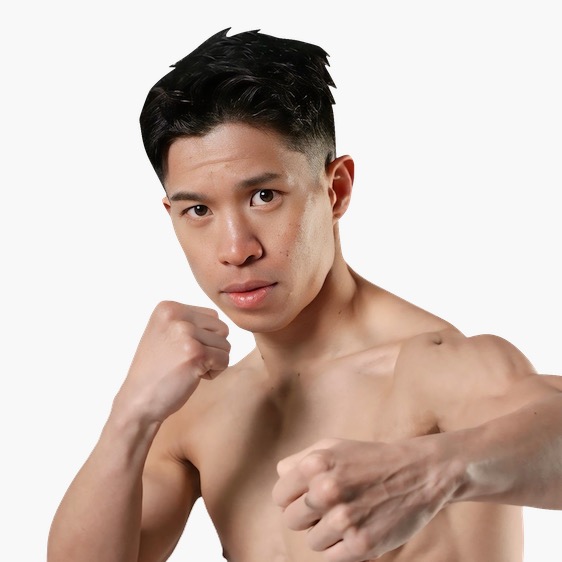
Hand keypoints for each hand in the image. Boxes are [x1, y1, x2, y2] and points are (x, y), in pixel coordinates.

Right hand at [114, 300, 229, 422]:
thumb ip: (189, 322)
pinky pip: (224, 360)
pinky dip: (214, 372)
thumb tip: (223, 323)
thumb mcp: (165, 333)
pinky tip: (192, 377)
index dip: (204, 338)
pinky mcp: (196, 353)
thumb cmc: (156, 371)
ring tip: (188, 368)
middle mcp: (175, 315)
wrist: (138, 401)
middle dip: (211, 348)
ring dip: (212, 361)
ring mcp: (185, 333)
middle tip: (186, 361)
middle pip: (221, 328)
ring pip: (225, 345)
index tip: (181, 351)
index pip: (212, 316)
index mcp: (167, 308)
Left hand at [272, 437, 461, 560]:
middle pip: (292, 520)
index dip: (292, 499)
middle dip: (307, 517)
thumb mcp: (333, 447)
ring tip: (347, 517)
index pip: (280, 497)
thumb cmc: (369, 459)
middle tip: (330, 508)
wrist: (418, 473)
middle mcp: (326, 490)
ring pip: (311, 541)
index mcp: (315, 464)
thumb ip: (301, 460)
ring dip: (325, 534)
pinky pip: (330, 558)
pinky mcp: (361, 545)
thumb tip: (279, 475)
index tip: (309, 497)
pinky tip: (356, 531)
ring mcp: (344, 519)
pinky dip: (340, 549)